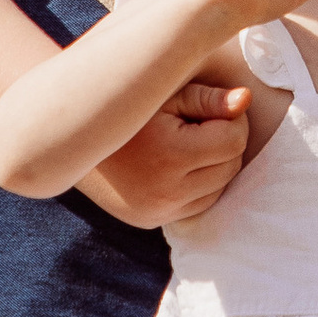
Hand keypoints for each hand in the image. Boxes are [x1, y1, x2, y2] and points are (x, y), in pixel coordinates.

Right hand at [89, 78, 251, 227]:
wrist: (71, 142)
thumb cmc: (125, 107)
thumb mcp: (163, 94)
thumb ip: (208, 98)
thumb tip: (246, 100)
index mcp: (170, 156)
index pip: (234, 140)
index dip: (233, 118)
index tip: (216, 107)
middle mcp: (166, 192)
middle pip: (230, 167)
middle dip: (227, 141)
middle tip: (204, 122)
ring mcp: (158, 212)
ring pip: (220, 189)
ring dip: (218, 164)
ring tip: (192, 141)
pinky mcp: (153, 222)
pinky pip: (199, 205)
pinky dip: (202, 184)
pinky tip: (183, 164)